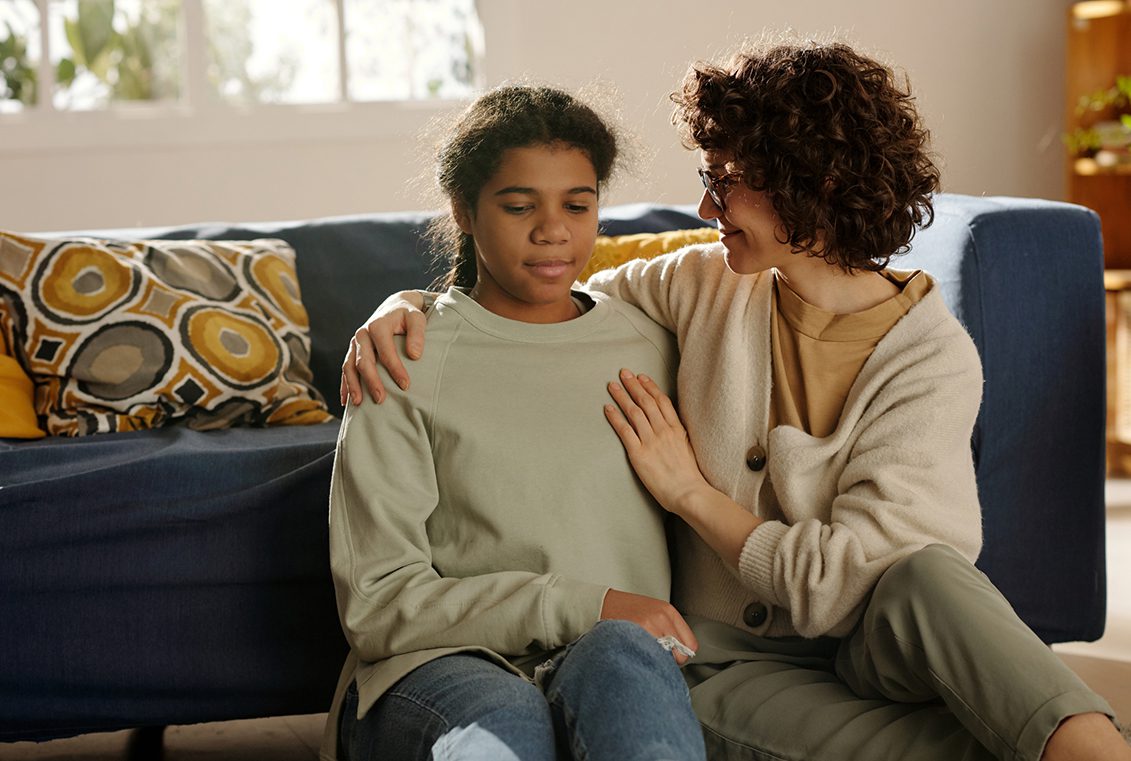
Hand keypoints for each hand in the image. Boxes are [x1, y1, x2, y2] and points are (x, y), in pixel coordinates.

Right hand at [340, 291, 428, 405]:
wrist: (393, 307)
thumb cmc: (407, 315)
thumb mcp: (416, 318)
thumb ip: (417, 334)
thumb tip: (414, 355)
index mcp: (378, 326)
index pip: (385, 352)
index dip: (395, 369)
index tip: (405, 385)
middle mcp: (362, 334)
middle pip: (364, 361)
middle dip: (371, 381)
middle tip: (381, 399)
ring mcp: (355, 343)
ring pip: (349, 366)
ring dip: (353, 386)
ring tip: (359, 404)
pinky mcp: (353, 350)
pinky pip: (345, 369)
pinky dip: (345, 385)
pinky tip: (346, 401)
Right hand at [600, 589, 697, 664]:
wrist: (602, 604)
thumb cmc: (627, 610)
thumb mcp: (654, 612)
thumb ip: (670, 629)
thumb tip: (682, 653)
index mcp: (668, 612)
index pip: (690, 645)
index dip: (681, 655)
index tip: (672, 657)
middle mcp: (661, 618)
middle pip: (678, 656)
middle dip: (669, 661)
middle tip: (655, 657)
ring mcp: (647, 627)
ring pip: (664, 660)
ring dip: (656, 663)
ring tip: (644, 655)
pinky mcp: (633, 636)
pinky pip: (648, 658)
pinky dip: (644, 661)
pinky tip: (636, 655)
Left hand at [604, 369, 710, 516]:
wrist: (688, 493)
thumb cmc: (689, 476)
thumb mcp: (688, 448)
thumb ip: (678, 434)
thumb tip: (670, 425)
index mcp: (676, 429)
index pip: (661, 401)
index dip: (650, 387)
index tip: (641, 377)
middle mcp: (663, 431)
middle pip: (645, 402)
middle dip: (633, 385)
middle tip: (623, 373)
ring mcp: (651, 441)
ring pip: (633, 412)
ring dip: (622, 396)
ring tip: (612, 386)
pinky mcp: (639, 454)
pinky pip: (625, 431)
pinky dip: (615, 417)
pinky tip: (608, 408)